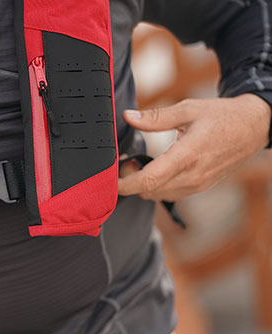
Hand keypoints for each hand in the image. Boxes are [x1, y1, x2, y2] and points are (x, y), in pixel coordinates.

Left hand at [118, 94, 270, 200]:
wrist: (253, 128)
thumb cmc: (222, 116)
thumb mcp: (188, 109)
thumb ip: (156, 116)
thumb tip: (128, 117)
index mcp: (187, 155)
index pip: (148, 180)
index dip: (124, 184)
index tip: (109, 179)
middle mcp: (193, 175)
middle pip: (148, 191)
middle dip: (130, 181)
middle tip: (125, 162)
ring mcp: (198, 185)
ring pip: (158, 195)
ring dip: (142, 185)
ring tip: (139, 164)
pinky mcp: (200, 187)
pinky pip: (170, 194)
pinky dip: (156, 187)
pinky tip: (155, 169)